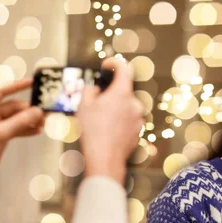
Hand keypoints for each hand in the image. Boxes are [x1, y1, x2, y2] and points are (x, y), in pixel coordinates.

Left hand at [0, 79, 44, 191]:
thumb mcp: (1, 133)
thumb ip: (20, 122)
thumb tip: (38, 111)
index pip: (1, 92)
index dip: (17, 86)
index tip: (32, 82)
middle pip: (13, 107)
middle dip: (28, 110)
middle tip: (44, 113)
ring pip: (17, 118)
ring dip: (29, 120)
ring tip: (44, 123)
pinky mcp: (1, 136)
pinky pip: (17, 128)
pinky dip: (26, 129)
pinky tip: (37, 131)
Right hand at [77, 57, 143, 184]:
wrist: (104, 158)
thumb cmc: (93, 132)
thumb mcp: (83, 106)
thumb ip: (90, 91)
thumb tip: (95, 90)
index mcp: (122, 93)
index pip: (124, 69)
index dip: (115, 63)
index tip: (107, 65)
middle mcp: (134, 104)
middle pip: (123, 91)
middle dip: (110, 93)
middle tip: (96, 101)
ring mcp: (138, 119)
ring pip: (125, 107)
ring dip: (115, 109)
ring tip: (99, 120)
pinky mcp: (137, 132)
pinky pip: (128, 121)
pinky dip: (119, 121)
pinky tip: (107, 130)